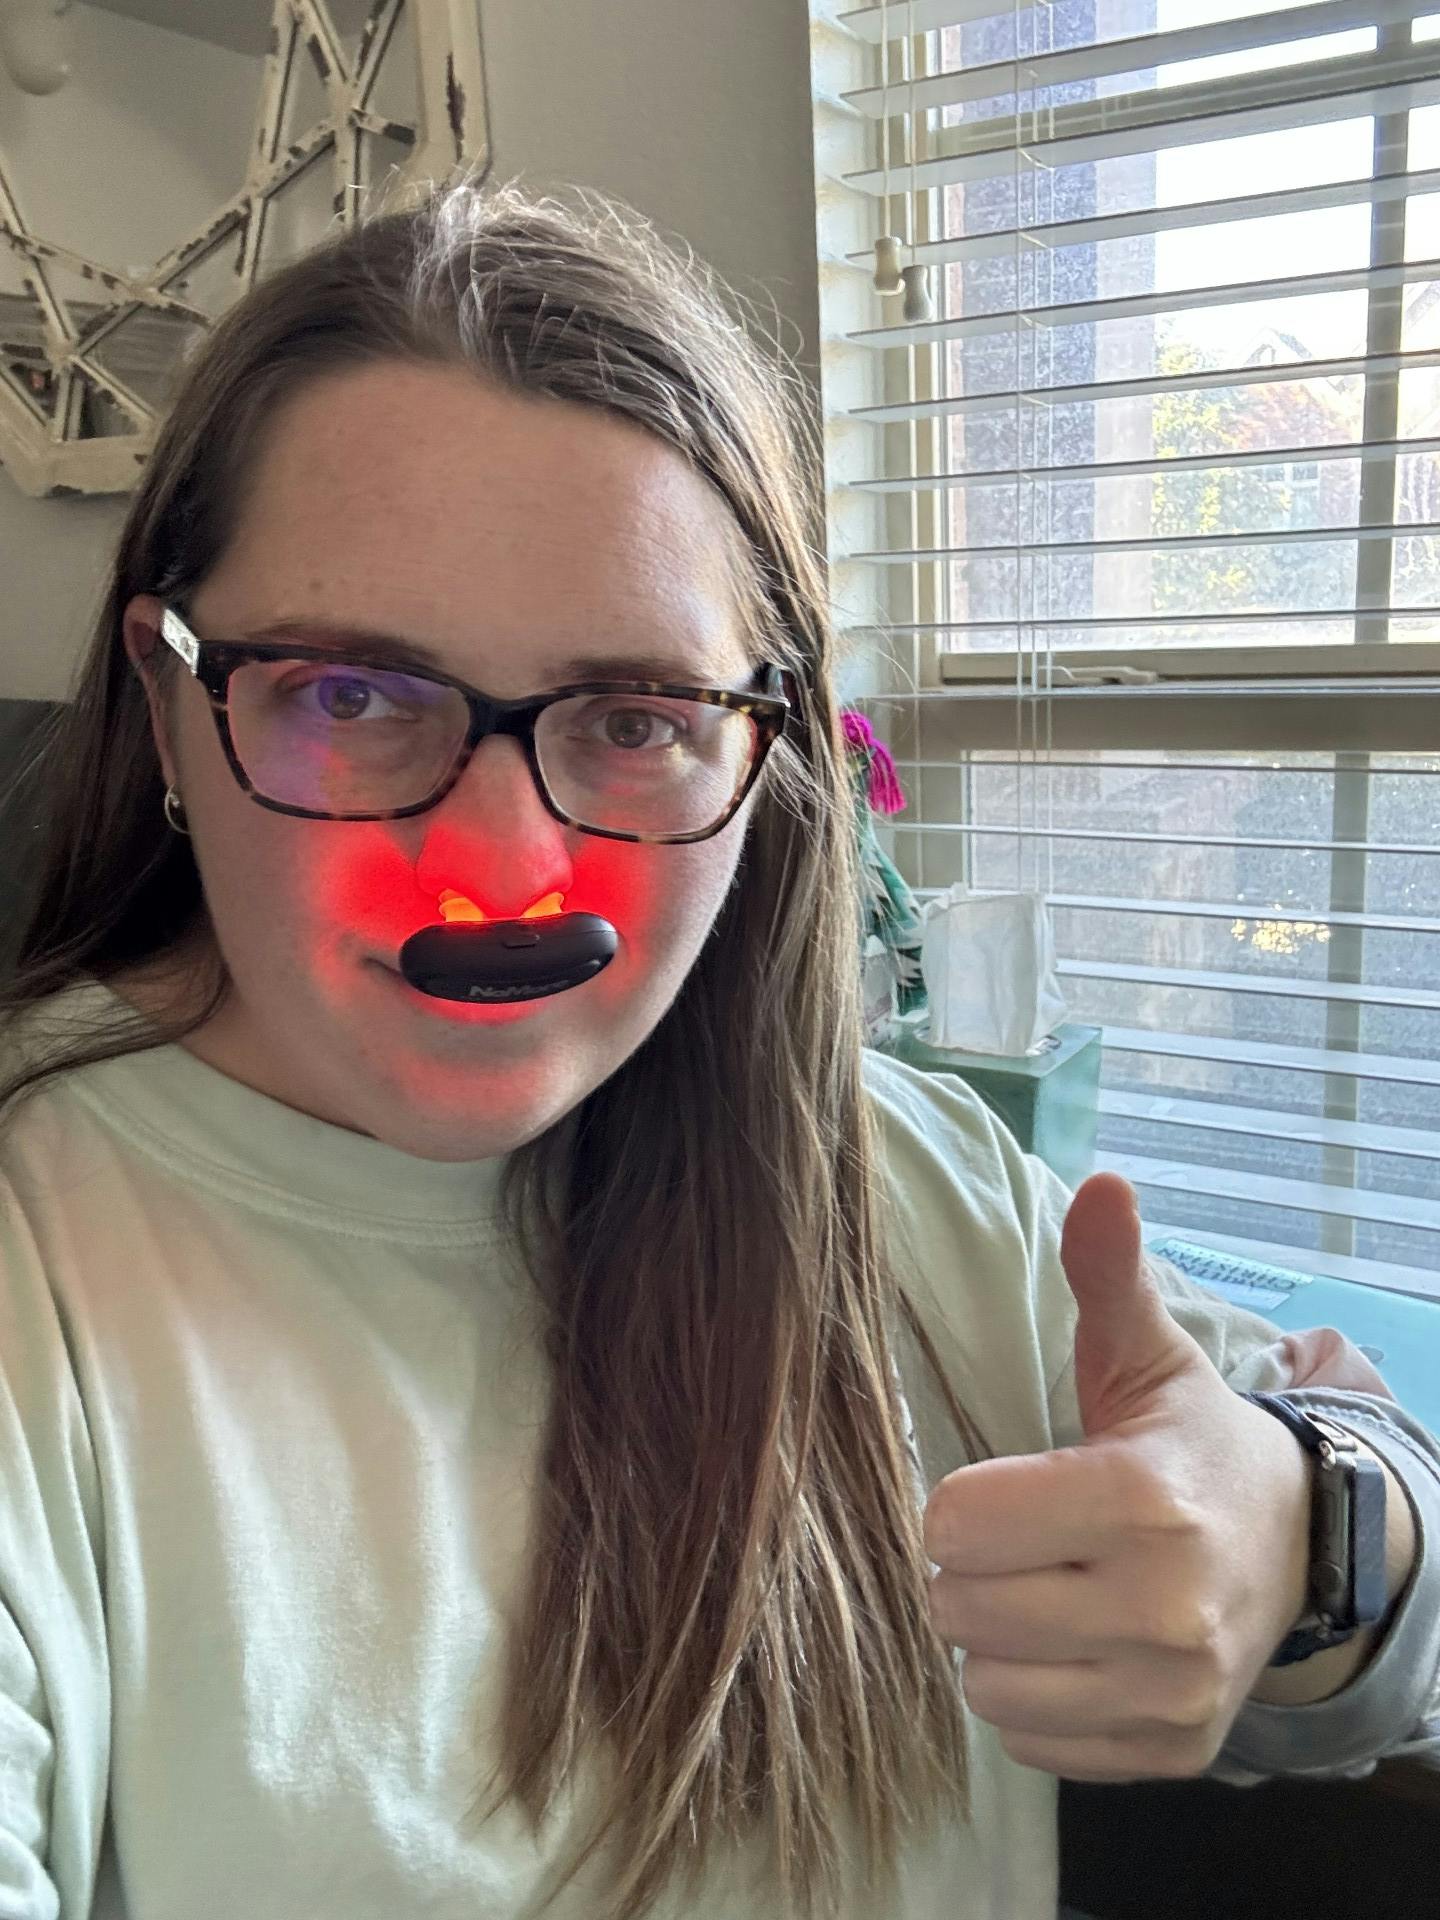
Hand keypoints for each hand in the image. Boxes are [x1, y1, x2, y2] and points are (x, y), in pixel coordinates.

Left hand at [924, 1171, 1313, 1781]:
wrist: (1296, 1549)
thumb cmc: (1188, 1443)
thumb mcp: (1146, 1356)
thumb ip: (1107, 1275)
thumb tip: (1101, 1183)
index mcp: (1143, 1501)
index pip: (959, 1525)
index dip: (958, 1504)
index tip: (996, 1491)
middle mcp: (1164, 1609)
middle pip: (961, 1608)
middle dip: (969, 1571)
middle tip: (1018, 1543)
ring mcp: (1171, 1691)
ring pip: (986, 1685)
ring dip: (994, 1640)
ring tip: (1042, 1592)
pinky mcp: (1170, 1751)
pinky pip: (1030, 1742)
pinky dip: (1033, 1699)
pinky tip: (1071, 1647)